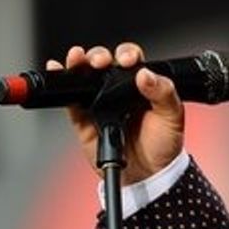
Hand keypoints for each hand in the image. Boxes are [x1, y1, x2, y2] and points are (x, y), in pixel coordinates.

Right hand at [47, 42, 184, 184]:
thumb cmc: (163, 143)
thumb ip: (163, 93)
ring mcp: (100, 102)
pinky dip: (62, 85)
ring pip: (86, 76)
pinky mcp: (84, 118)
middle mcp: (119, 89)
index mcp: (143, 83)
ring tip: (76, 60)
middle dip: (99, 56)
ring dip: (78, 64)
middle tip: (100, 62)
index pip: (132, 60)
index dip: (127, 54)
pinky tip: (57, 69)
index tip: (127, 60)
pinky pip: (70, 99)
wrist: (148, 174)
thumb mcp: (172, 116)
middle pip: (104, 62)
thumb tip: (146, 75)